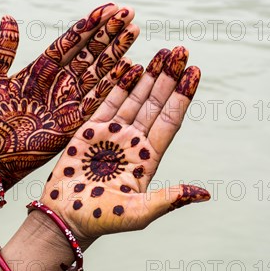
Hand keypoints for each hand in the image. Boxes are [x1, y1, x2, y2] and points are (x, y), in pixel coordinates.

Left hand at [0, 4, 139, 186]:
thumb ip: (3, 50)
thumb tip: (8, 17)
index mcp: (43, 68)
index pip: (71, 41)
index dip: (89, 25)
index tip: (108, 7)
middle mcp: (61, 81)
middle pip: (90, 52)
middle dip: (109, 32)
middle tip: (129, 12)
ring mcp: (71, 99)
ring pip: (99, 70)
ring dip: (117, 51)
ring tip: (134, 30)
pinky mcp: (76, 120)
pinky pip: (100, 98)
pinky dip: (116, 83)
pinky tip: (131, 66)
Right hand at [39, 46, 209, 241]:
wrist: (66, 218)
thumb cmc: (103, 220)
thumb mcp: (140, 212)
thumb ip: (169, 199)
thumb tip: (204, 194)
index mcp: (148, 158)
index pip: (170, 120)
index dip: (183, 96)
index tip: (195, 71)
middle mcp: (133, 142)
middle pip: (156, 103)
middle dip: (168, 77)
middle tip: (180, 50)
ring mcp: (111, 135)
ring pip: (135, 98)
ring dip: (148, 76)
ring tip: (161, 53)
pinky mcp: (89, 131)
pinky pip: (107, 102)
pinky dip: (119, 84)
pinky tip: (131, 66)